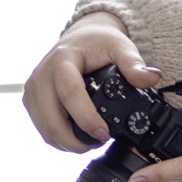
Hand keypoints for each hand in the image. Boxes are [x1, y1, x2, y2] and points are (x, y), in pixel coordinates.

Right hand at [23, 15, 162, 150]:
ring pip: (45, 130)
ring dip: (67, 143)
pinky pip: (42, 129)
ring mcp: (32, 89)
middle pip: (52, 120)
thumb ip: (135, 64)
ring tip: (90, 142)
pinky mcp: (30, 100)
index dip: (86, 119)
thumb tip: (152, 77)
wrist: (79, 37)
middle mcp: (41, 75)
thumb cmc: (97, 42)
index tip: (104, 135)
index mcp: (62, 60)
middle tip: (100, 143)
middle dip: (76, 141)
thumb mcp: (120, 46)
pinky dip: (59, 139)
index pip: (70, 94)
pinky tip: (76, 137)